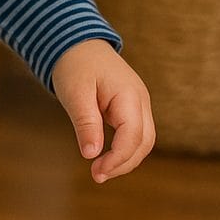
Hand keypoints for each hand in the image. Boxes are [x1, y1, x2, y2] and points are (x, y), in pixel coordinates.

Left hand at [50, 39, 154, 182]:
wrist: (78, 43)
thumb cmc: (75, 65)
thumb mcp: (75, 94)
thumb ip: (85, 123)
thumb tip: (91, 154)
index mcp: (129, 95)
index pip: (133, 136)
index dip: (118, 159)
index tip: (97, 172)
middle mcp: (140, 100)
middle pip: (145, 142)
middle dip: (124, 163)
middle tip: (97, 175)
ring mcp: (139, 103)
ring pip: (143, 140)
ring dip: (125, 159)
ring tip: (100, 170)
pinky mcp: (131, 107)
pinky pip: (135, 133)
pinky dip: (124, 149)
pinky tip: (105, 157)